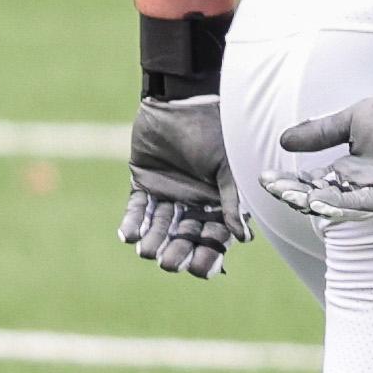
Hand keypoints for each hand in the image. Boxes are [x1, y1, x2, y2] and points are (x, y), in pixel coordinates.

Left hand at [118, 94, 249, 276]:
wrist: (184, 101)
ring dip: (154, 240)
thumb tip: (243, 238)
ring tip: (148, 251)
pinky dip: (133, 222)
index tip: (202, 270)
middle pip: (186, 236)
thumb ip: (232, 202)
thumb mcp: (229, 168)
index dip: (209, 254)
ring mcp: (169, 193)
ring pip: (161, 226)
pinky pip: (138, 208)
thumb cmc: (216, 131)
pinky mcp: (144, 182)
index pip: (215, 237)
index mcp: (219, 202)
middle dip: (178, 251)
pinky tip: (129, 236)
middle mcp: (194, 202)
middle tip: (169, 264)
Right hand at [263, 91, 372, 224]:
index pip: (313, 183)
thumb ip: (318, 133)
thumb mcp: (348, 122)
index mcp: (349, 170)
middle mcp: (359, 185)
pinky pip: (361, 205)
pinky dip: (338, 204)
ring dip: (310, 200)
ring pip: (336, 205)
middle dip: (293, 193)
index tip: (265, 177)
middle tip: (271, 186)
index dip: (289, 182)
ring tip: (287, 194)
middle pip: (320, 197)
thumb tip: (283, 141)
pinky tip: (316, 199)